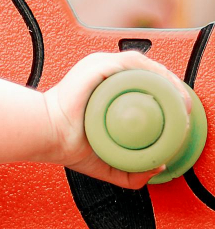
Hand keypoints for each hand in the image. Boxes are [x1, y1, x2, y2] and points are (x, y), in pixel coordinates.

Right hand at [41, 50, 190, 187]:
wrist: (49, 136)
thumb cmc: (68, 143)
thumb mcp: (107, 161)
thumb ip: (131, 169)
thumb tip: (157, 166)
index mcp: (101, 87)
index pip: (140, 81)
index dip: (164, 92)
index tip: (179, 112)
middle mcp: (101, 72)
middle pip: (145, 69)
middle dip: (170, 85)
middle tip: (183, 107)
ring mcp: (98, 67)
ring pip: (141, 63)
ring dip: (165, 78)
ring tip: (178, 99)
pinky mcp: (97, 67)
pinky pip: (130, 63)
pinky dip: (151, 73)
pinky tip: (163, 89)